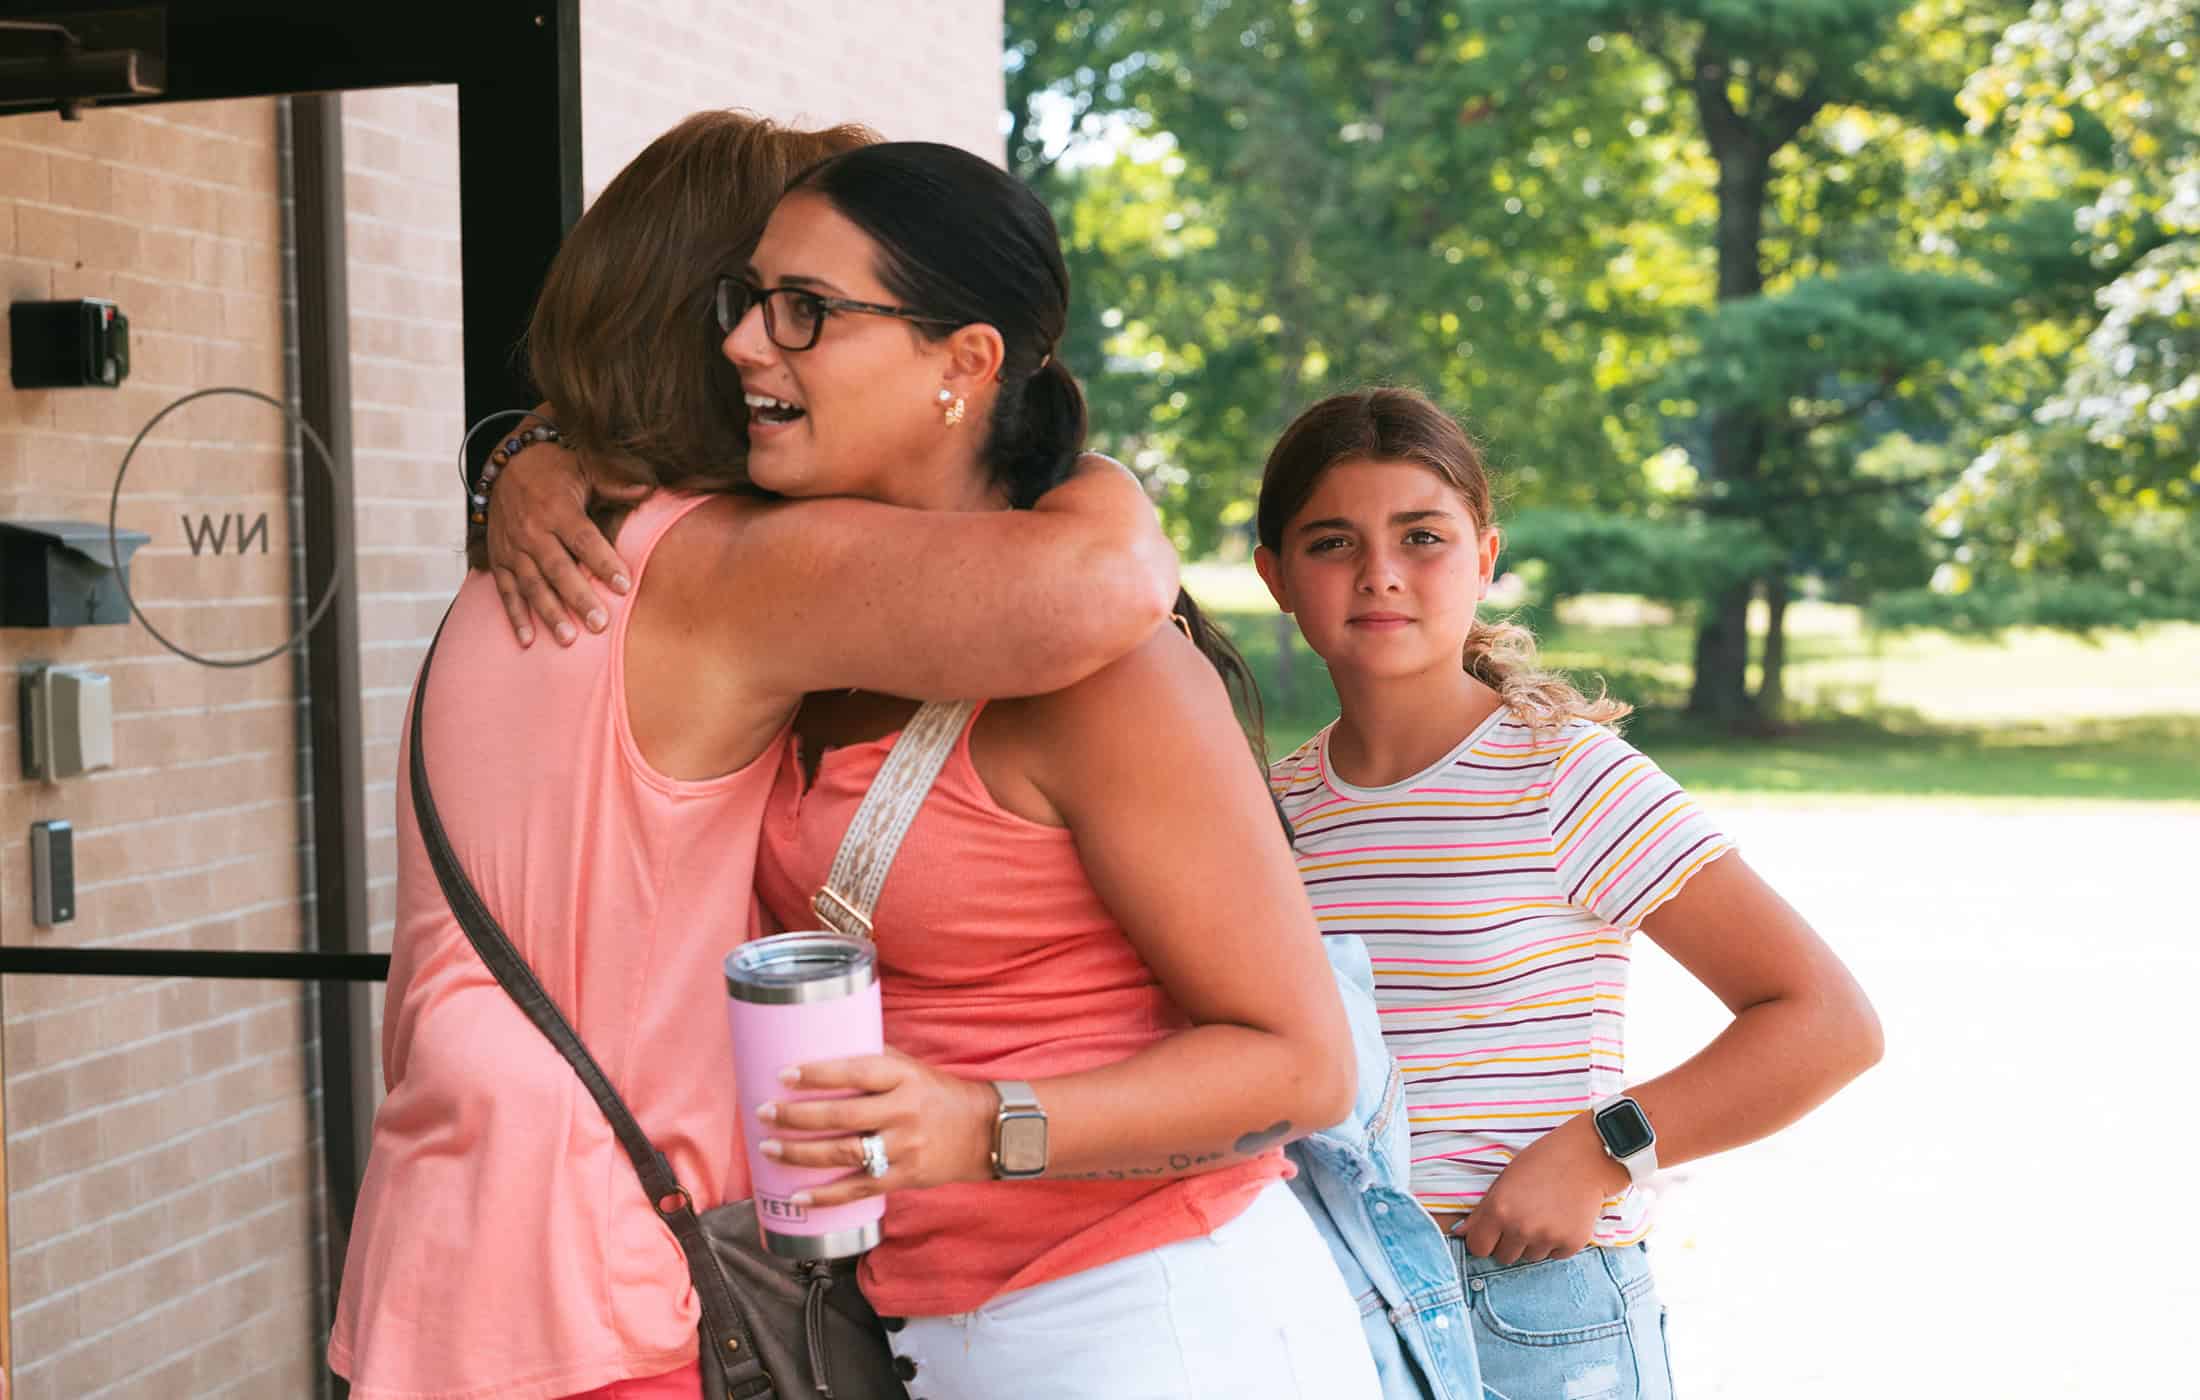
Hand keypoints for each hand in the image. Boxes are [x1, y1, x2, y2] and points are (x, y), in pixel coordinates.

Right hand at [484, 432, 642, 645]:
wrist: (506, 464)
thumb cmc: (556, 470)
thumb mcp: (586, 468)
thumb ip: (614, 483)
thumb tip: (647, 490)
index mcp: (558, 509)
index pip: (584, 540)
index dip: (604, 563)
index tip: (624, 586)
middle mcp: (532, 531)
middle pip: (557, 568)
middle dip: (578, 598)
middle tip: (599, 624)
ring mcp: (513, 548)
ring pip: (532, 585)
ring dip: (548, 613)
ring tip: (568, 639)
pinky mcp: (499, 559)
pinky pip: (506, 590)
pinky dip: (515, 616)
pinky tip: (527, 640)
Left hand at [754, 1050, 996, 1207]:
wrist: (985, 1131)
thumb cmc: (938, 1093)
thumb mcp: (911, 1068)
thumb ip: (872, 1061)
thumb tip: (821, 1047)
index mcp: (904, 1077)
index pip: (856, 1072)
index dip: (818, 1074)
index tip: (784, 1074)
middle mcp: (904, 1111)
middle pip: (842, 1115)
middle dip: (796, 1115)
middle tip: (764, 1112)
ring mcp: (904, 1148)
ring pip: (844, 1153)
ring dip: (801, 1153)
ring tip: (769, 1148)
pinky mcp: (905, 1178)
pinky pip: (859, 1188)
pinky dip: (826, 1196)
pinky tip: (799, 1196)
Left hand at [1455, 1114, 1628, 1265]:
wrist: (1586, 1157)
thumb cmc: (1542, 1162)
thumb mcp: (1505, 1179)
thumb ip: (1482, 1211)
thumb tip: (1459, 1233)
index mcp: (1499, 1210)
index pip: (1478, 1248)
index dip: (1484, 1240)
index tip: (1492, 1232)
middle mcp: (1521, 1228)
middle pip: (1504, 1257)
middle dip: (1509, 1243)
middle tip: (1522, 1219)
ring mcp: (1547, 1238)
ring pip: (1530, 1257)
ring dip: (1533, 1243)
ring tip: (1544, 1214)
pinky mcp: (1571, 1244)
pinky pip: (1554, 1255)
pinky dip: (1556, 1243)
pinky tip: (1561, 1219)